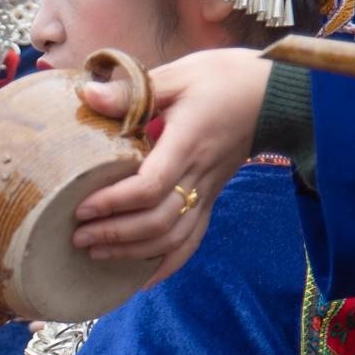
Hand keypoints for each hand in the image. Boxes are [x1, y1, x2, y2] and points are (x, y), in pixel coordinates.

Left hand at [70, 48, 276, 282]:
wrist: (276, 92)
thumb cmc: (223, 78)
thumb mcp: (177, 75)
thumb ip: (133, 91)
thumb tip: (88, 96)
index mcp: (187, 144)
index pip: (151, 186)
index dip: (115, 203)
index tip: (82, 207)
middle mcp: (200, 175)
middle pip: (160, 221)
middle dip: (116, 234)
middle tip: (78, 235)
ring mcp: (209, 191)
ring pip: (175, 238)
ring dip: (134, 252)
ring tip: (96, 251)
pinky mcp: (212, 198)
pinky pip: (193, 240)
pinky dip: (167, 263)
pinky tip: (141, 279)